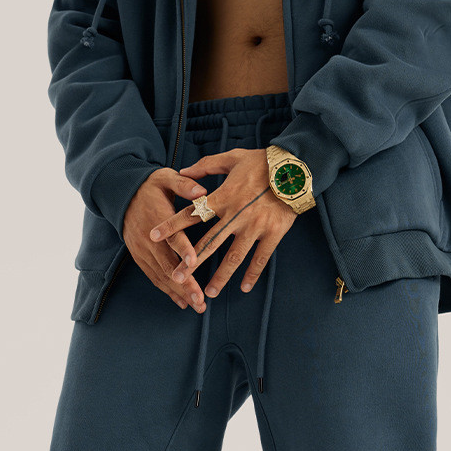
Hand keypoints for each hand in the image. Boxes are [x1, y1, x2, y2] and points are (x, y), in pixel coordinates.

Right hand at [123, 168, 212, 310]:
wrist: (120, 195)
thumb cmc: (149, 186)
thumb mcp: (165, 177)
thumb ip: (184, 184)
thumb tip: (203, 191)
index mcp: (158, 218)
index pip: (171, 237)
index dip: (182, 250)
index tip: (194, 262)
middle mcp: (149, 239)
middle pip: (167, 264)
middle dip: (185, 284)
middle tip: (200, 299)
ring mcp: (142, 251)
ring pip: (161, 275)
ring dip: (179, 292)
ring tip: (196, 306)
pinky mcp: (139, 257)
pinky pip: (154, 277)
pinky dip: (168, 291)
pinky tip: (182, 302)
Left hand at [149, 148, 296, 298]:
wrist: (296, 169)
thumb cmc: (263, 162)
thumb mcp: (232, 158)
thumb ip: (206, 166)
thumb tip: (184, 172)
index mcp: (224, 197)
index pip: (192, 214)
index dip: (172, 225)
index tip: (154, 236)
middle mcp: (237, 215)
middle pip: (209, 243)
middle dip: (191, 262)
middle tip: (176, 278)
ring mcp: (255, 227)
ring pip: (234, 257)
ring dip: (220, 276)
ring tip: (209, 292)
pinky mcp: (273, 234)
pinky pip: (261, 258)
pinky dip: (252, 274)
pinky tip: (243, 287)